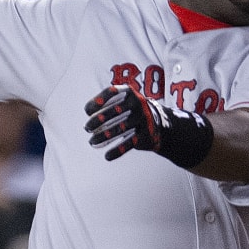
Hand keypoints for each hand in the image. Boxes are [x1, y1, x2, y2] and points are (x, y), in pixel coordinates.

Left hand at [84, 82, 211, 164]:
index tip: (87, 111)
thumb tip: (89, 115)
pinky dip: (117, 151)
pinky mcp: (146, 135)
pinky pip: (129, 144)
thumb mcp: (125, 102)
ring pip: (119, 129)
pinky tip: (107, 156)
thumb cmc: (134, 111)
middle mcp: (138, 104)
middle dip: (97, 121)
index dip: (97, 101)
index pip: (111, 92)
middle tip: (87, 128)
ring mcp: (143, 119)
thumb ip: (108, 104)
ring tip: (92, 141)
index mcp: (130, 93)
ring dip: (103, 137)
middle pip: (114, 112)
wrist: (162, 123)